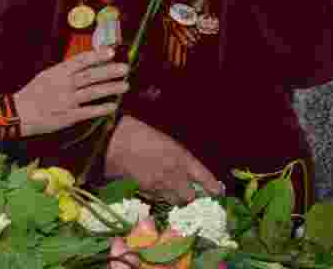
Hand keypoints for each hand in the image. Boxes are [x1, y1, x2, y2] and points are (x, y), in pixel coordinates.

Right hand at [15, 47, 128, 136]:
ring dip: (111, 88)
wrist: (19, 114)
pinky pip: (88, 111)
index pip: (80, 61)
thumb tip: (83, 64)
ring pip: (92, 92)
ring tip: (125, 85)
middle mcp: (64, 85)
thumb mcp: (47, 76)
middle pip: (90, 76)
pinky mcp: (68, 116)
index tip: (111, 52)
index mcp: (58, 72)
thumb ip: (64, 71)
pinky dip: (101, 108)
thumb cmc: (33, 94)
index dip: (97, 56)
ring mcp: (67, 101)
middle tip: (125, 68)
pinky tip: (113, 106)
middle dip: (109, 71)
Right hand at [105, 115, 223, 203]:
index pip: (204, 177)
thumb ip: (178, 155)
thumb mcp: (165, 140)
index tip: (218, 192)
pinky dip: (161, 198)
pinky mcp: (145, 191)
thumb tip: (186, 166)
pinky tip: (159, 192)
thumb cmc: (140, 131)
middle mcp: (174, 174)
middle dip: (193, 197)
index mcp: (182, 157)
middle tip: (194, 195)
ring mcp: (159, 185)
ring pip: (175, 201)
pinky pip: (159, 199)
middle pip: (191, 196)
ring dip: (178, 199)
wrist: (114, 140)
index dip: (213, 186)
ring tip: (177, 196)